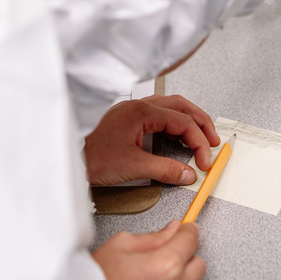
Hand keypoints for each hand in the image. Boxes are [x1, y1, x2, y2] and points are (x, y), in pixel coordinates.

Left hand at [84, 95, 219, 185]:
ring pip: (171, 107)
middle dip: (201, 123)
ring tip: (201, 136)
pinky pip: (159, 114)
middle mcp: (138, 106)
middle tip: (214, 141)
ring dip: (188, 120)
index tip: (205, 160)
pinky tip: (176, 136)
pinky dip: (174, 123)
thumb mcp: (133, 166)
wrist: (67, 157)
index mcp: (142, 111)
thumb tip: (188, 174)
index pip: (183, 122)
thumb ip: (165, 169)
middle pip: (181, 106)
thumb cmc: (90, 156)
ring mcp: (132, 110)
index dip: (199, 142)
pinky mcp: (127, 119)